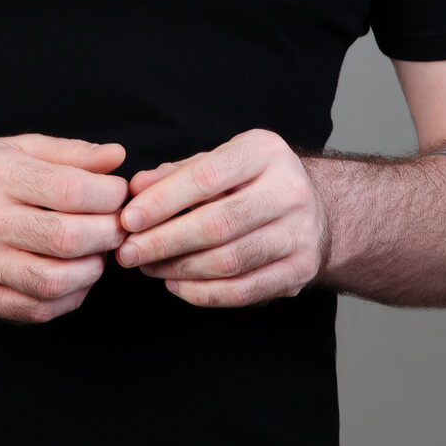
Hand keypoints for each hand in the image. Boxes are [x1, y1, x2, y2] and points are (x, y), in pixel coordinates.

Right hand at [0, 134, 127, 322]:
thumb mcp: (13, 148)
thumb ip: (68, 153)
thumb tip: (117, 158)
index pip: (69, 190)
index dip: (108, 196)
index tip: (118, 195)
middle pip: (65, 238)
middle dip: (107, 235)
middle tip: (118, 228)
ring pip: (53, 280)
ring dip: (91, 271)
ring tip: (97, 254)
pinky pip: (35, 309)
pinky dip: (68, 298)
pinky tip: (75, 279)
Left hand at [115, 129, 328, 306]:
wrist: (317, 205)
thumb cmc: (252, 180)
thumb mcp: (220, 161)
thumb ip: (177, 173)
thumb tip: (136, 188)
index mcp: (264, 152)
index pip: (206, 177)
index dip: (162, 201)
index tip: (128, 219)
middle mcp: (289, 190)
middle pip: (217, 224)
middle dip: (164, 242)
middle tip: (128, 253)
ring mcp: (300, 233)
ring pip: (229, 262)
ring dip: (179, 269)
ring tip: (148, 268)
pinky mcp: (302, 270)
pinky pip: (244, 291)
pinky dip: (204, 293)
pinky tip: (176, 284)